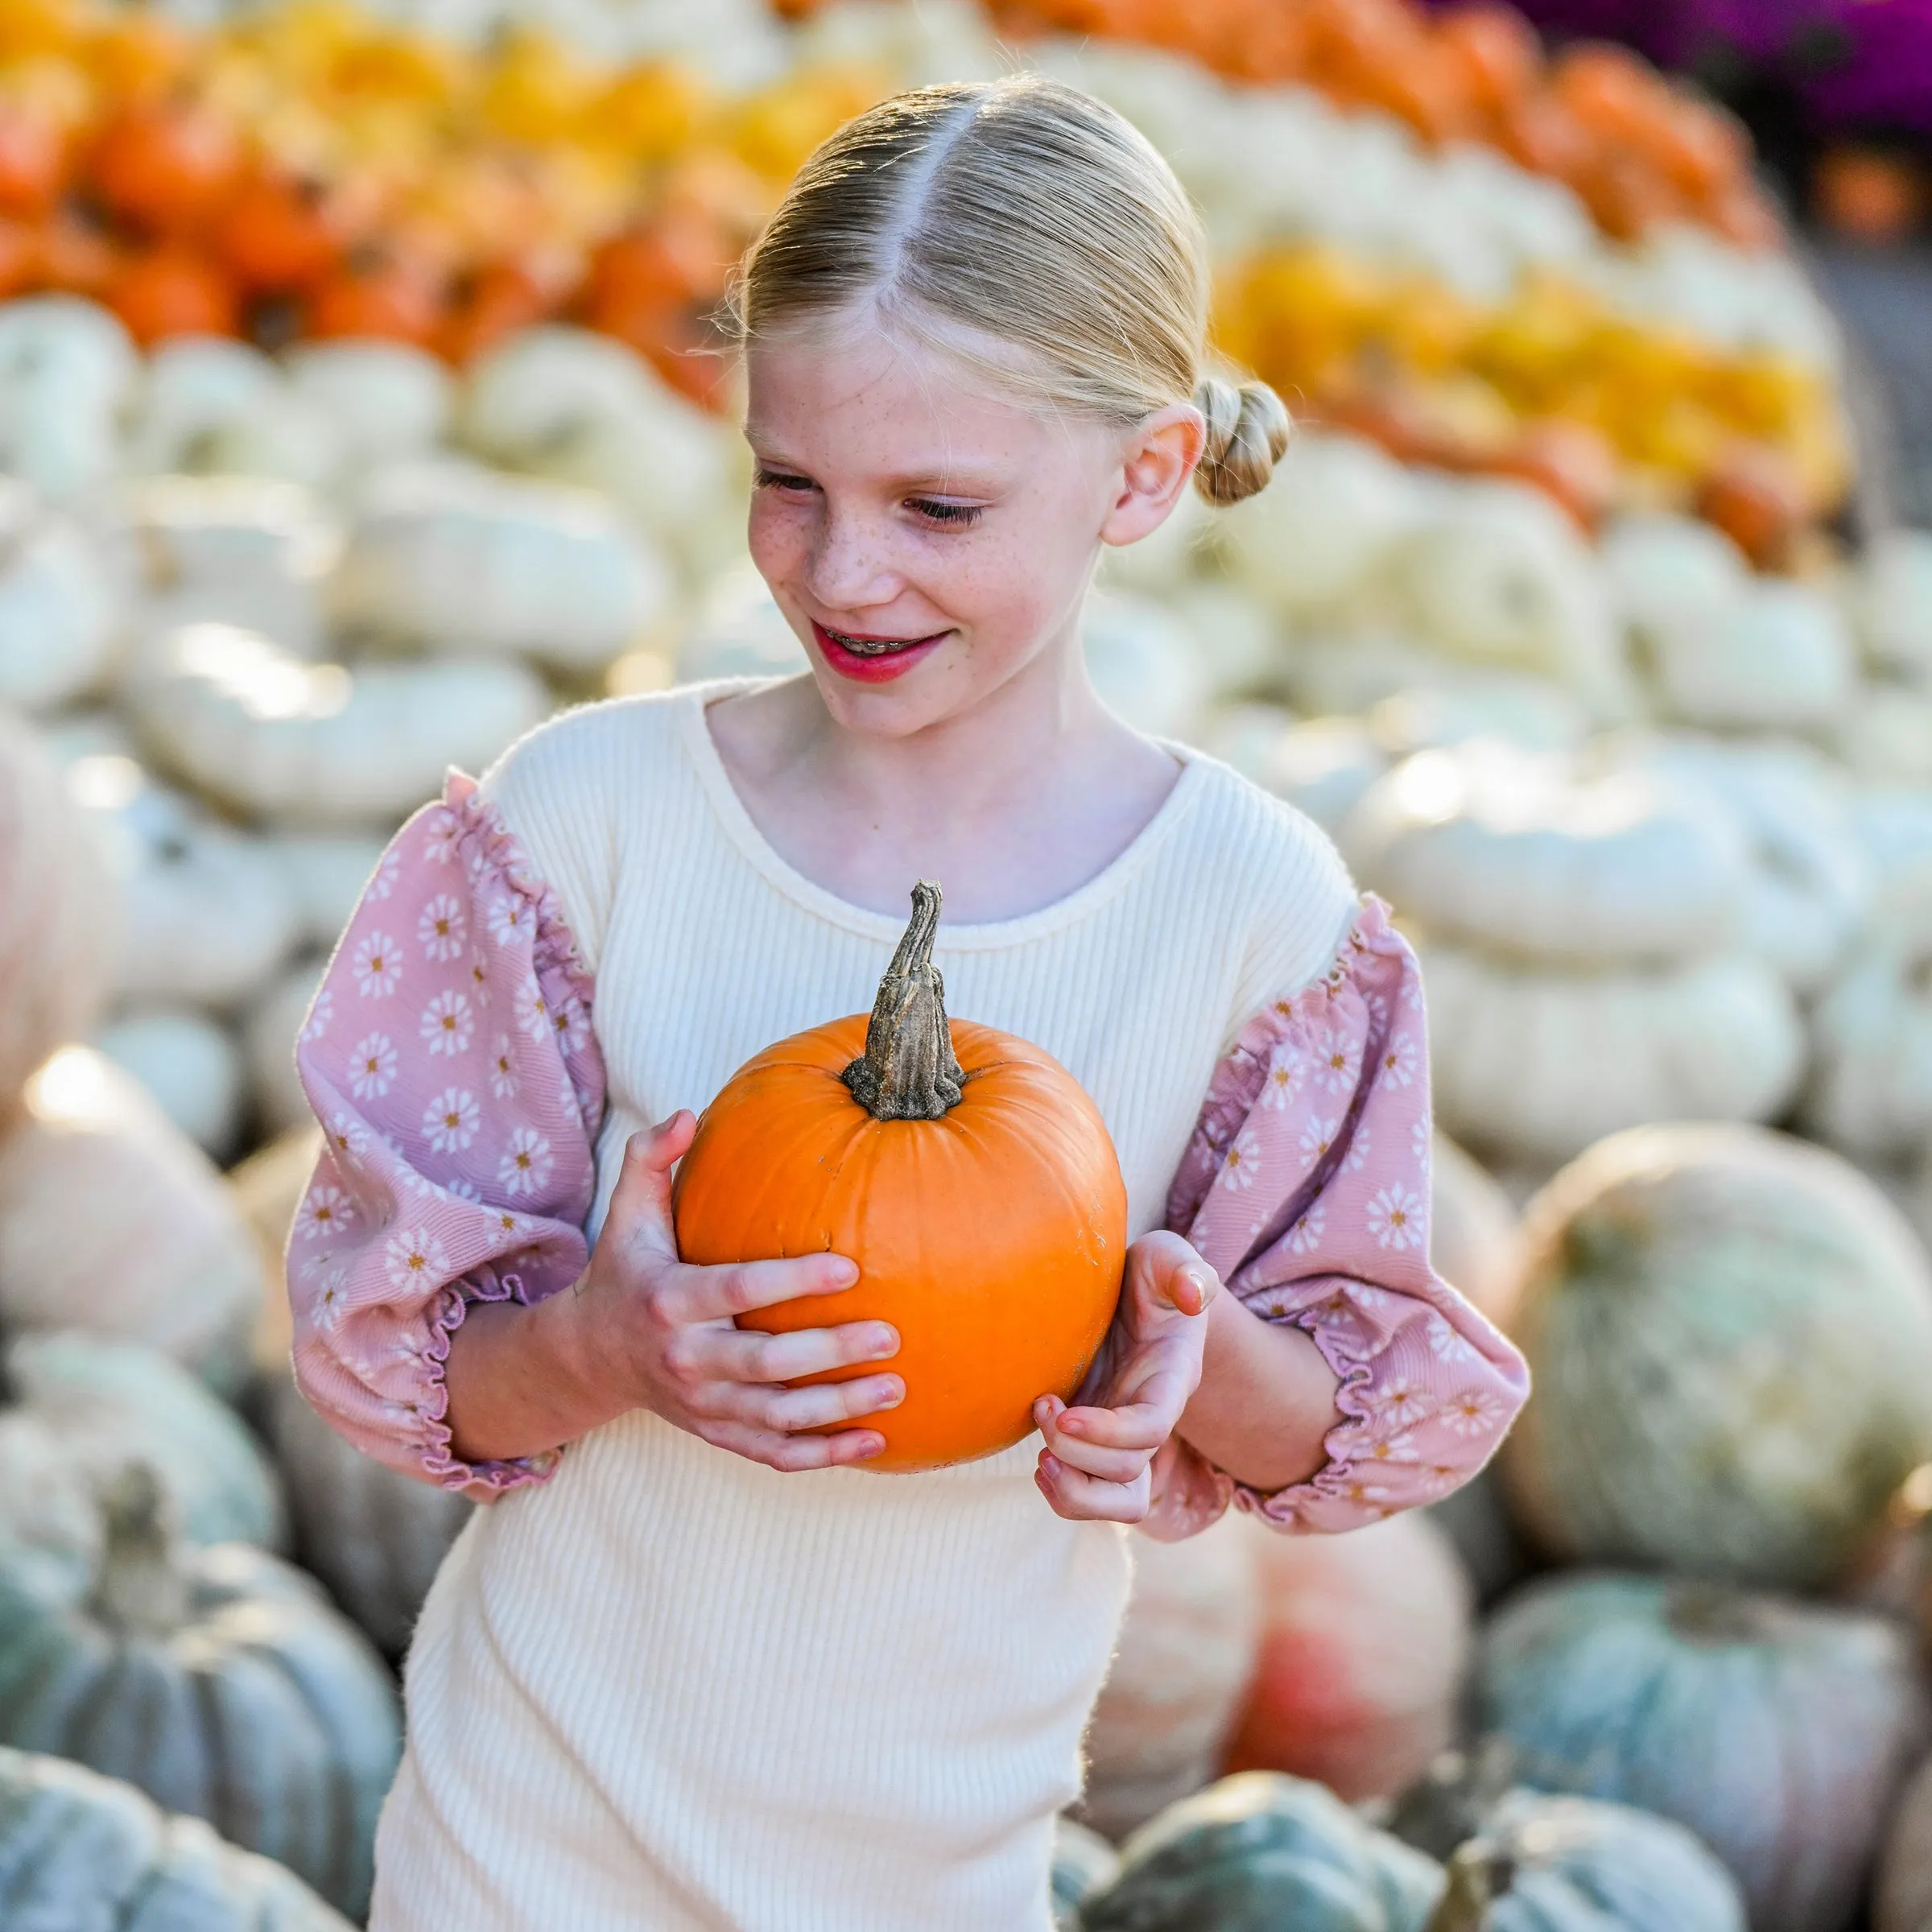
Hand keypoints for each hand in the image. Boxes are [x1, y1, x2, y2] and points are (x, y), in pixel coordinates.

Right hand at [572, 1112, 904, 1470]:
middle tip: (890, 1334)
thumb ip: (651, 1159)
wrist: (588, 1357)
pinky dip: (824, 1455)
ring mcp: (702, 1404)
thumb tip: (686, 1113)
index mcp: (669, 1299)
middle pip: (767, 1364)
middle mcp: (685, 1358)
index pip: (738, 1290)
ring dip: (841, 1408)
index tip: (849, 1265)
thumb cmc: (625, 1270)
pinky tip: (874, 1442)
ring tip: (897, 1386)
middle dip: (831, 1353)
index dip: (793, 1281)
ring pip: (778, 1417)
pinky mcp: (716, 1432)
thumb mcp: (627, 1214)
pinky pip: (774, 1453)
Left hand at [1031, 1231, 1217, 1523]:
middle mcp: (1149, 1417)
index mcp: (1171, 1379)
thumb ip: (1185, 1270)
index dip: (1109, 1432)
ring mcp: (1122, 1435)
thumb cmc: (1151, 1274)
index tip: (1063, 1413)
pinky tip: (1039, 1459)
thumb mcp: (1167, 1257)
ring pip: (1117, 1502)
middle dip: (1077, 1454)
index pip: (1150, 1427)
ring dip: (1072, 1491)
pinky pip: (1091, 1493)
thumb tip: (1195, 1296)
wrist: (1134, 1294)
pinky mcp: (1096, 1441)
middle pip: (1128, 1473)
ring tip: (1040, 1459)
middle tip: (1043, 1408)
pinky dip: (1062, 1490)